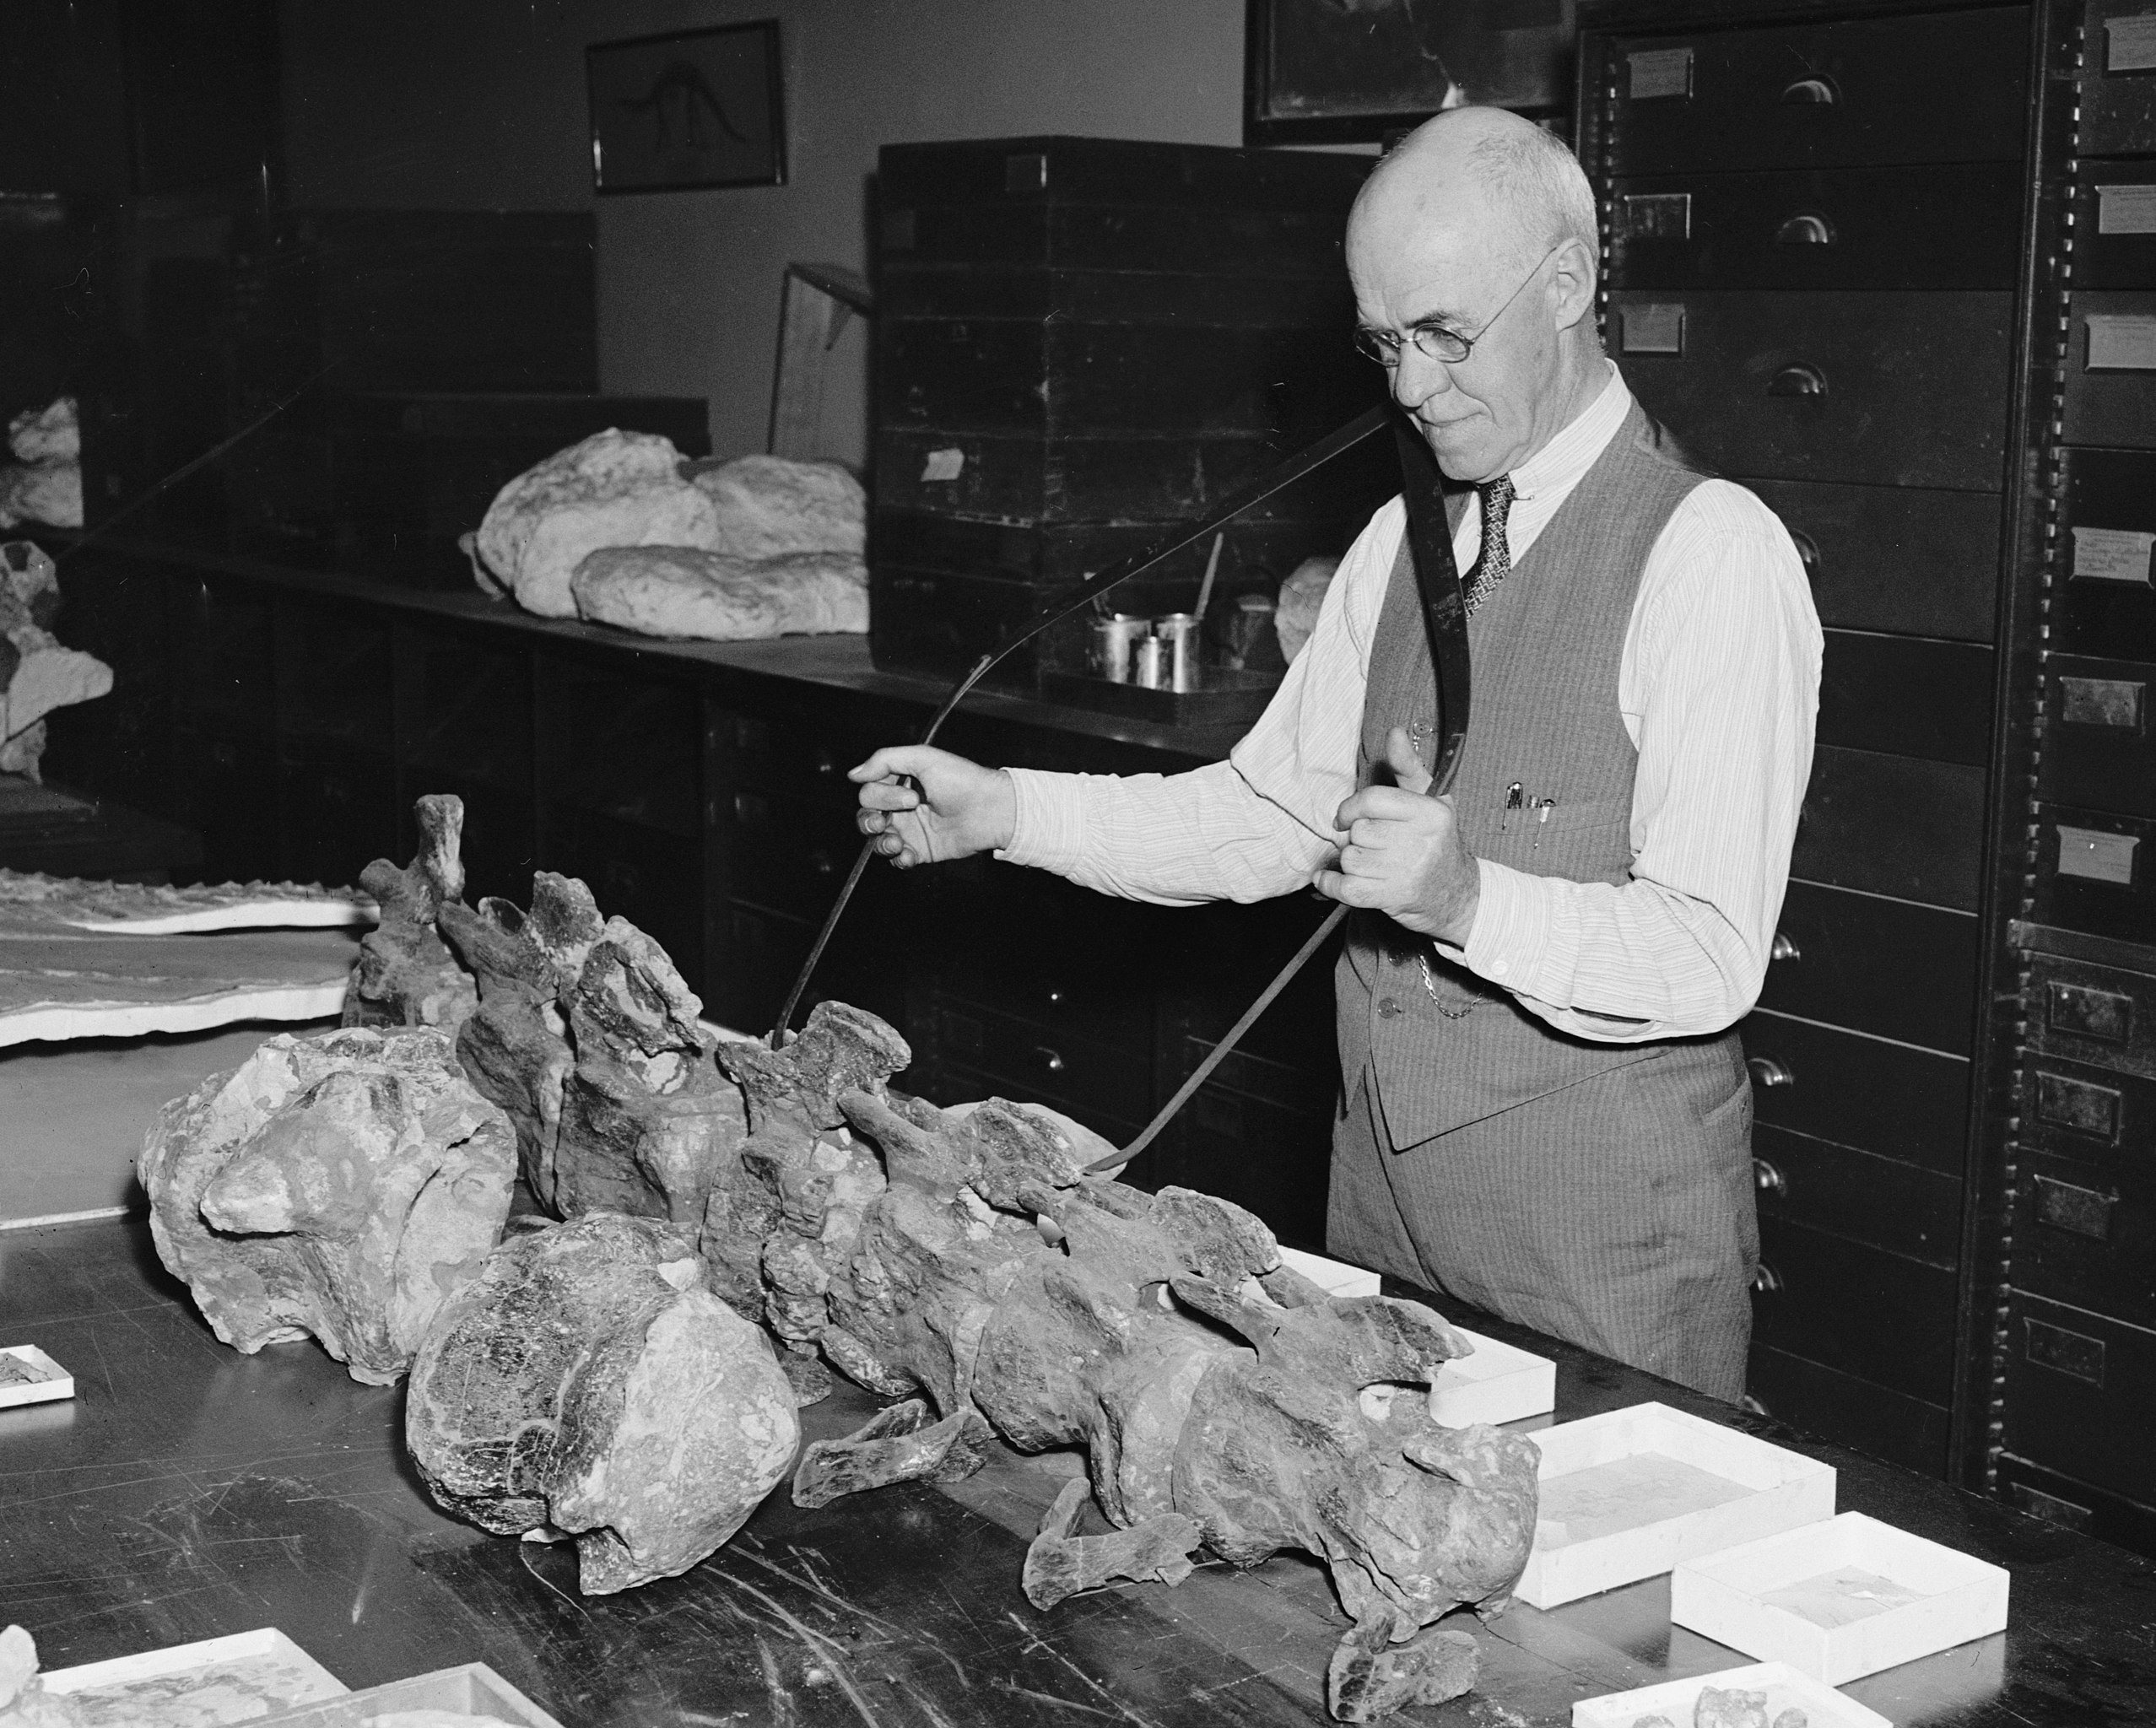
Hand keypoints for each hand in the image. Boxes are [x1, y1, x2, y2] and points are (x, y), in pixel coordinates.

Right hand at [850, 745, 1016, 868]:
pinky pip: (899, 860)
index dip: (881, 796)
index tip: (909, 794)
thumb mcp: (923, 757)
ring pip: (877, 842)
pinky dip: (898, 860)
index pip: (869, 793)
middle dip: (870, 821)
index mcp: (900, 784)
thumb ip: (885, 760)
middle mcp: (901, 808)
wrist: (990, 808)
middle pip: (866, 818)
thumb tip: (853, 774)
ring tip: (896, 842)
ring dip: (880, 843)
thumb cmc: (963, 780)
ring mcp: (911, 830)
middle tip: (889, 820)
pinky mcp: (922, 850)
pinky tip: (908, 854)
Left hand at [1312, 727, 1479, 941]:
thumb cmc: (1437, 841)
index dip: (1351, 808)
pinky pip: (1345, 887)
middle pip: (1358, 831)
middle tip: (1373, 844)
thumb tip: (1395, 732)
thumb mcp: (1432, 800)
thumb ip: (1409, 767)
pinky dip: (1331, 884)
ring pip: (1350, 858)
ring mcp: (1406, 872)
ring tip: (1370, 864)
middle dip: (1358, 837)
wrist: (1455, 894)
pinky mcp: (1391, 897)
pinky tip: (1331, 879)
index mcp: (1429, 813)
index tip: (1346, 816)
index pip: (1372, 801)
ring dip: (1351, 861)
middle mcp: (1420, 842)